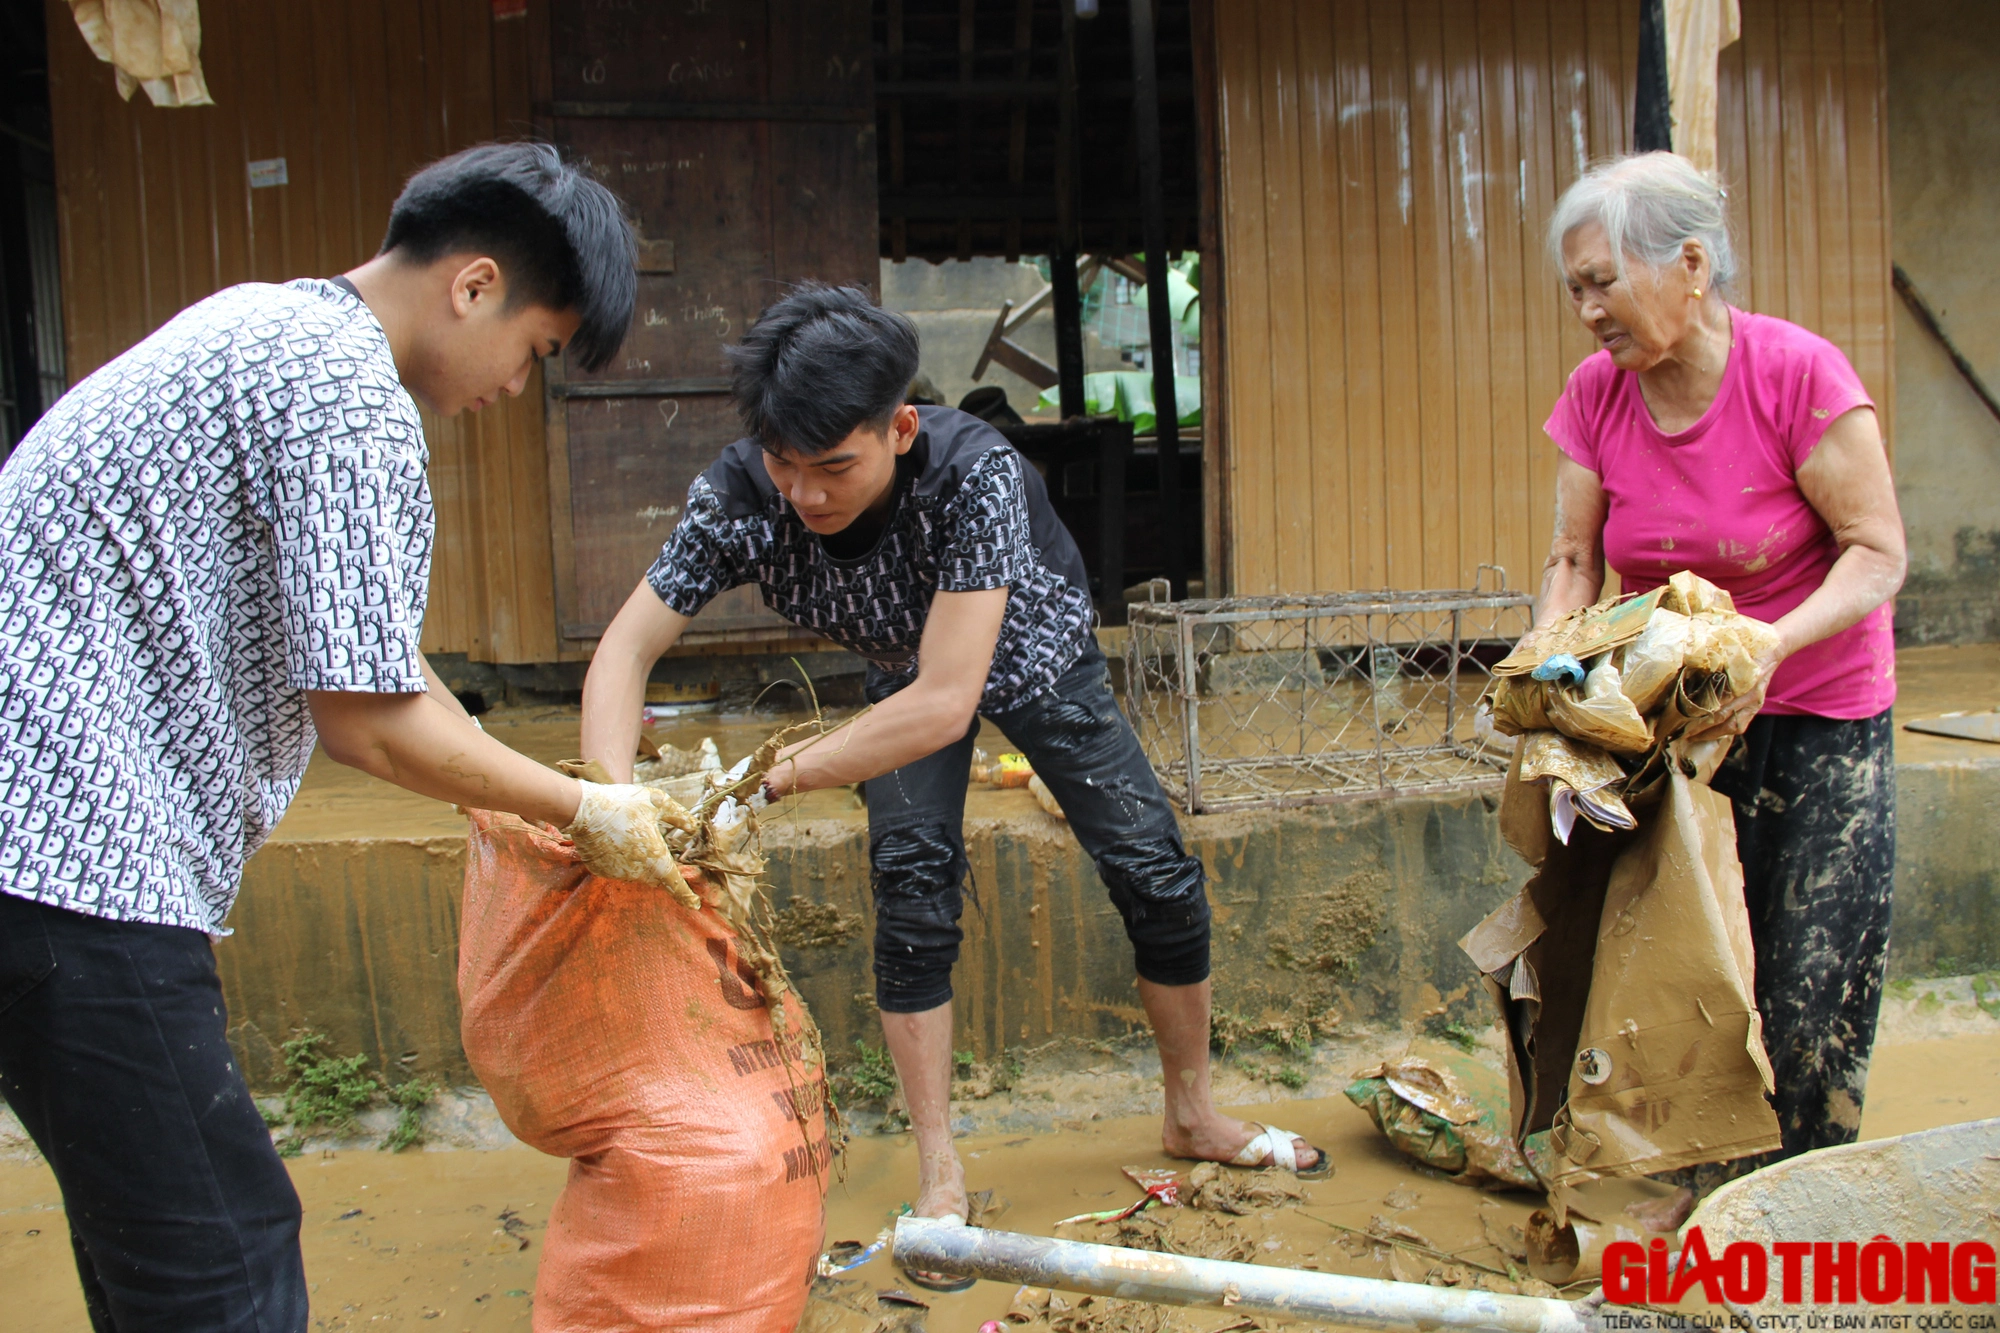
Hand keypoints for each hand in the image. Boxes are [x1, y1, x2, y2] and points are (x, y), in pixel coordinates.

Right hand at [562, 782, 701, 909]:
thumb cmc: (624, 804)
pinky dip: (620, 858)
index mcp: (656, 859)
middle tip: (652, 841)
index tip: (695, 904)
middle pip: (656, 876)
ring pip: (636, 872)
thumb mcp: (658, 802)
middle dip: (660, 866)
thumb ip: (679, 816)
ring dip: (639, 860)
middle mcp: (638, 872)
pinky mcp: (601, 871)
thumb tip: (693, 827)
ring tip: (629, 832)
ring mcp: (618, 874)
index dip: (686, 896)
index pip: (675, 885)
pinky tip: (613, 838)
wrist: (584, 809)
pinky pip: (617, 868)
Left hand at [1685, 637, 1785, 742]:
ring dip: (1712, 734)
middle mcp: (1750, 694)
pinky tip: (1710, 734)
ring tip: (1692, 737)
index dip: (1699, 713)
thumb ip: (1713, 662)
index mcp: (1743, 679)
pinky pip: (1742, 724)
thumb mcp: (1729, 650)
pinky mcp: (1757, 706)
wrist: (1774, 648)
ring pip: (1733, 726)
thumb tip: (1686, 669)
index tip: (1680, 718)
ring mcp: (1755, 702)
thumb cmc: (1747, 645)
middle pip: (1722, 717)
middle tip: (1679, 732)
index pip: (1718, 702)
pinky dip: (1725, 732)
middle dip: (1700, 727)